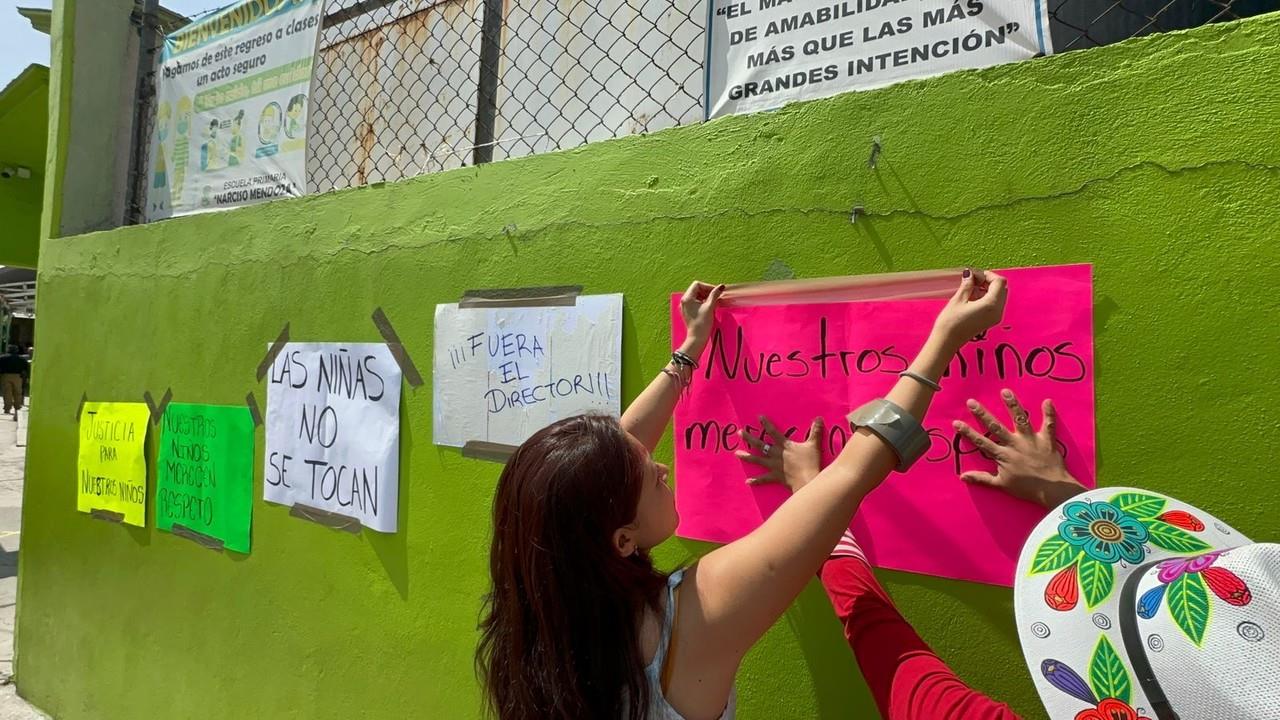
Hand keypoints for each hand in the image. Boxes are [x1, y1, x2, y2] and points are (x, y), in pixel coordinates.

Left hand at [679, 281, 725, 356]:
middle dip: (707, 291)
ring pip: (697, 295)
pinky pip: (696, 302)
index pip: (697, 285)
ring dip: (706, 296)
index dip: (708, 286)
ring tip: (714, 302)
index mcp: (687, 298)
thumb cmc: (702, 323)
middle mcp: (684, 301)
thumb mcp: (710, 307)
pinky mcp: (689, 311)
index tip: (716, 292)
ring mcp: (686, 306)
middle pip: (697, 289)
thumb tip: (721, 286)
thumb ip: (715, 295)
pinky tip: (710, 306)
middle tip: (716, 296)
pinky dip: (703, 302)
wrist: (697, 338)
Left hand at [737, 415, 823, 492]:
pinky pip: (763, 479)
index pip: (773, 432)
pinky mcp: (775, 477)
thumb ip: (816, 431)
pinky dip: (756, 481)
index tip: (758, 417)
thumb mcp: (814, 445)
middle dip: (749, 438)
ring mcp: (774, 466)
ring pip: (757, 460)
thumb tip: (819, 418)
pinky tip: (747, 481)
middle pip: (760, 445)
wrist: (807, 479)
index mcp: (784, 445)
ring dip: (747, 457)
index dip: (766, 424)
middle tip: (740, 433)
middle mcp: (776, 454)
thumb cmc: (810, 462)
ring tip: (736, 454)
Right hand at [930, 269, 1007, 351]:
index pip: (999, 282)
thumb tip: (970, 273)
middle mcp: (997, 311)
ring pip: (999, 296)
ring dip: (987, 289)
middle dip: (989, 281)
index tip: (975, 274)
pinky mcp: (990, 321)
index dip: (988, 275)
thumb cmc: (950, 322)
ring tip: (970, 289)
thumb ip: (968, 284)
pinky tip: (972, 298)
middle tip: (973, 280)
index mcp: (991, 305)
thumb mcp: (958, 299)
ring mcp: (995, 317)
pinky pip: (994, 304)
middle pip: (1002, 289)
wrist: (946, 342)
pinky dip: (986, 297)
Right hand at [952, 389, 1085, 508]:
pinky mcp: (1047, 440)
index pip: (981, 442)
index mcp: (1003, 455)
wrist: (1052, 491)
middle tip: (971, 402)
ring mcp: (1031, 441)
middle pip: (995, 427)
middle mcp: (1015, 444)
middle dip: (982, 414)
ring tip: (1005, 392)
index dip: (968, 432)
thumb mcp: (1001, 485)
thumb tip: (962, 477)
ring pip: (1020, 420)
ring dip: (1013, 405)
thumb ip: (982, 479)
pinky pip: (1049, 425)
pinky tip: (1048, 401)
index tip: (956, 422)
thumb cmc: (1026, 488)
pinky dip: (1049, 413)